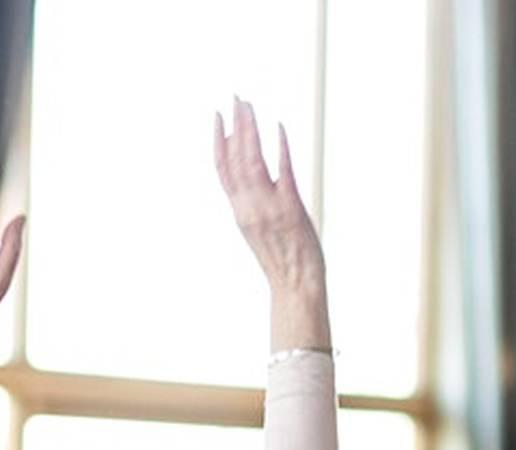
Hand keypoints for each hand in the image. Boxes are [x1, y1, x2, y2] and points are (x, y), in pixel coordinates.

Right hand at [215, 99, 323, 297]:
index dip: (219, 141)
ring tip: (250, 105)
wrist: (296, 286)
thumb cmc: (283, 262)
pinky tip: (278, 126)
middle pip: (235, 158)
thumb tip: (255, 182)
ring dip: (251, 130)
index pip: (223, 170)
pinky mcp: (290, 207)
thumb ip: (254, 205)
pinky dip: (279, 146)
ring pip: (252, 160)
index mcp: (240, 212)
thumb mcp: (260, 231)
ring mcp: (267, 206)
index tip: (218, 117)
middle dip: (235, 125)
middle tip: (235, 97)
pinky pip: (282, 170)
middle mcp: (248, 206)